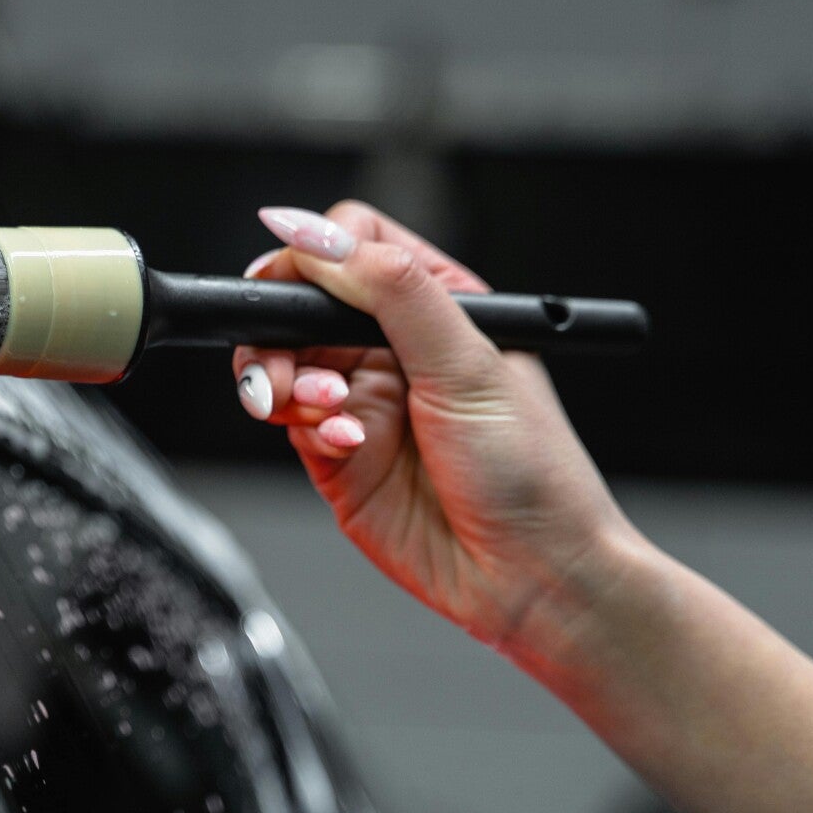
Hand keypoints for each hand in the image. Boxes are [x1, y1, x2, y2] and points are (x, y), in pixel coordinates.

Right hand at [234, 202, 641, 667]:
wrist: (532, 576)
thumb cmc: (533, 472)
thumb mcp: (468, 361)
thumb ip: (390, 290)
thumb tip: (317, 236)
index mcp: (437, 304)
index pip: (353, 245)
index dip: (313, 254)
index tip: (295, 280)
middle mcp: (395, 349)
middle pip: (300, 304)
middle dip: (278, 328)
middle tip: (280, 359)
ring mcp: (363, 403)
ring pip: (281, 362)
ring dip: (283, 380)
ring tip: (320, 406)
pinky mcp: (337, 458)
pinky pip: (291, 423)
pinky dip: (303, 427)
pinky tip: (345, 443)